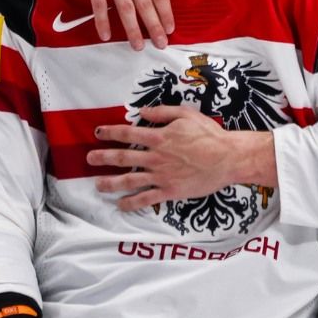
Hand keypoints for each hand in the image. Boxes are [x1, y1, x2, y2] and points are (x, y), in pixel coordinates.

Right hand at [64, 0, 177, 49]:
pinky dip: (102, 21)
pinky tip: (106, 35)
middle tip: (160, 43)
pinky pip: (99, 4)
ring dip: (132, 29)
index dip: (166, 12)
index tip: (170, 28)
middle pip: (145, 3)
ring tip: (137, 46)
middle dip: (154, 26)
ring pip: (125, 7)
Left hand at [87, 106, 272, 210]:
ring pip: (129, 180)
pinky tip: (121, 205)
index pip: (127, 134)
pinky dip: (132, 203)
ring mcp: (161, 176)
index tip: (98, 133)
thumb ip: (163, 112)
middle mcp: (156, 157)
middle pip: (122, 157)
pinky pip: (146, 198)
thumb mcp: (186, 114)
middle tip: (89, 159)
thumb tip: (143, 112)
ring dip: (111, 183)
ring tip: (98, 185)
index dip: (110, 133)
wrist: (228, 158)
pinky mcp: (170, 191)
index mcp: (159, 137)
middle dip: (103, 158)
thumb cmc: (210, 135)